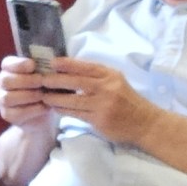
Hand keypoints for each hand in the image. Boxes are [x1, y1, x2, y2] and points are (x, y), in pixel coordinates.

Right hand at [0, 55, 54, 128]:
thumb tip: (53, 60)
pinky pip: (16, 113)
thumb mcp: (46, 75)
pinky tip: (44, 107)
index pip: (7, 63)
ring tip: (43, 95)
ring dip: (28, 95)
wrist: (43, 110)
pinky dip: (32, 109)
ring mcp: (2, 99)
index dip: (18, 64)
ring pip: (8, 98)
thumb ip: (44, 67)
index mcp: (9, 68)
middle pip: (6, 81)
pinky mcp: (7, 115)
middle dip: (25, 80)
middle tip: (41, 81)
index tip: (33, 64)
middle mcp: (2, 83)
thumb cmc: (45, 86)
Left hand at [38, 57, 161, 146]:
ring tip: (43, 95)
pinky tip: (55, 108)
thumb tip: (71, 71)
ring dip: (55, 97)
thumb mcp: (116, 82)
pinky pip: (76, 113)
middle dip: (56, 80)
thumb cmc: (127, 101)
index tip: (53, 63)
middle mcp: (107, 87)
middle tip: (41, 79)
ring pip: (73, 99)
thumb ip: (98, 77)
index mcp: (110, 75)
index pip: (86, 66)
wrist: (144, 122)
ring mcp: (103, 104)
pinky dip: (63, 110)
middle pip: (76, 81)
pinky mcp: (99, 120)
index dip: (68, 64)